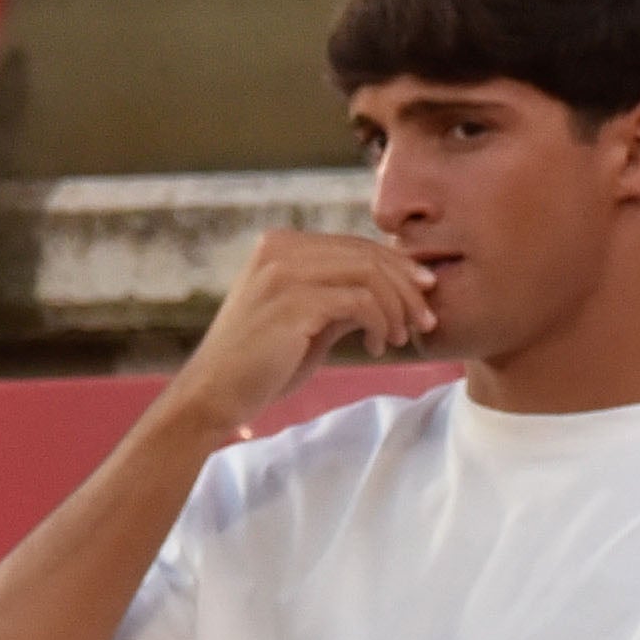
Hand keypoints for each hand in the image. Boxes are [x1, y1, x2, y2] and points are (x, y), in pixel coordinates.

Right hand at [169, 228, 439, 430]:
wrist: (214, 394)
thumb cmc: (260, 363)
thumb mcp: (307, 321)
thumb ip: (341, 298)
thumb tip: (390, 290)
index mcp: (281, 245)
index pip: (355, 245)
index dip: (397, 266)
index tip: (425, 292)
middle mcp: (281, 248)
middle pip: (367, 255)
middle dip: (407, 287)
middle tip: (426, 320)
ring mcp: (284, 272)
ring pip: (369, 275)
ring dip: (397, 308)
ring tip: (399, 338)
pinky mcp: (294, 302)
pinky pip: (360, 301)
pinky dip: (379, 323)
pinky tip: (377, 346)